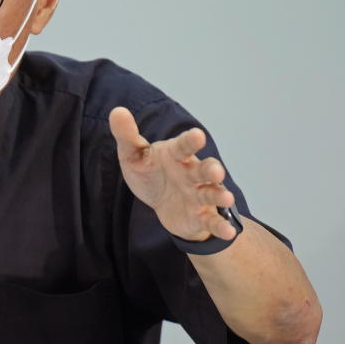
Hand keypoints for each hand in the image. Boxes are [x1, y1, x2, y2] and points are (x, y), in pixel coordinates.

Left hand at [108, 106, 236, 241]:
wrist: (161, 202)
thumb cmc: (151, 172)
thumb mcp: (134, 155)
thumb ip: (127, 135)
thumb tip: (117, 111)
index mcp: (176, 155)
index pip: (183, 146)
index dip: (190, 141)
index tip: (198, 135)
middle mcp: (191, 173)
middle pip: (203, 169)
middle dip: (211, 169)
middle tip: (216, 171)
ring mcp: (198, 194)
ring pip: (211, 192)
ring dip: (219, 195)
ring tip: (227, 198)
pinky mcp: (200, 215)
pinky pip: (212, 220)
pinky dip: (220, 225)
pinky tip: (228, 232)